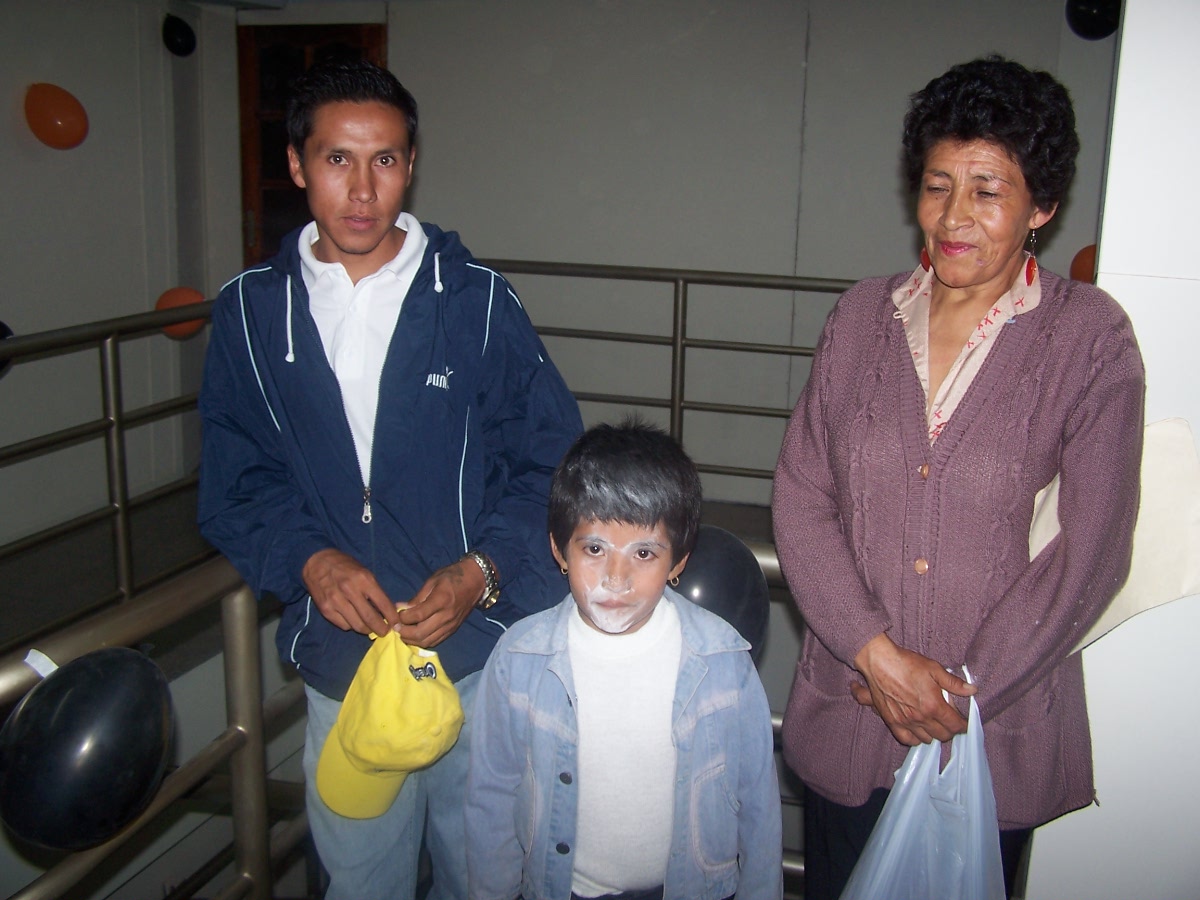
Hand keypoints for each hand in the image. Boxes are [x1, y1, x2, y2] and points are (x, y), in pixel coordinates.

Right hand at [302, 548, 400, 635]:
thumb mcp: (364, 572)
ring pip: (357, 625)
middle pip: (370, 618)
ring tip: (370, 628)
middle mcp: (350, 590)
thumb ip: (375, 590)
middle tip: (385, 631)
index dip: (392, 617)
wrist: (317, 562)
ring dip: (366, 630)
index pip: (383, 604)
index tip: (396, 624)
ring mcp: (336, 601)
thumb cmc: (345, 566)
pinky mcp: (325, 609)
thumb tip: (387, 611)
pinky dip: (351, 626)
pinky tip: (353, 621)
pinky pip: (343, 625)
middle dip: (381, 629)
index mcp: (364, 579)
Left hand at [397, 556, 487, 647]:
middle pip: (421, 633)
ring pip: (427, 641)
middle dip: (404, 633)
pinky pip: (436, 641)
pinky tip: (415, 636)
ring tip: (403, 633)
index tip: (397, 616)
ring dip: (412, 640)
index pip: (418, 615)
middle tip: (396, 628)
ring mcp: (451, 625)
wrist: (476, 581)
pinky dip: (423, 641)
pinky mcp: (453, 630)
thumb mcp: (433, 581)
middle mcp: (447, 615)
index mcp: (441, 600)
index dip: (404, 618)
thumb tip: (400, 608)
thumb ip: (417, 597)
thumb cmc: (452, 577)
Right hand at [851, 633, 975, 745]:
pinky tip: (919, 732)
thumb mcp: (934, 669)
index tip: (964, 723)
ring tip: (935, 725)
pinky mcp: (892, 722)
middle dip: (950, 730)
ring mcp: (906, 722)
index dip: (963, 726)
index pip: (955, 725)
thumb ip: (954, 683)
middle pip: (943, 735)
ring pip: (927, 739)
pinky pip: (907, 740)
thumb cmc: (907, 663)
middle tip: (950, 722)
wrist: (880, 662)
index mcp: (934, 706)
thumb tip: (973, 690)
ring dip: (934, 734)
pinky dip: (916, 739)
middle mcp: (921, 718)